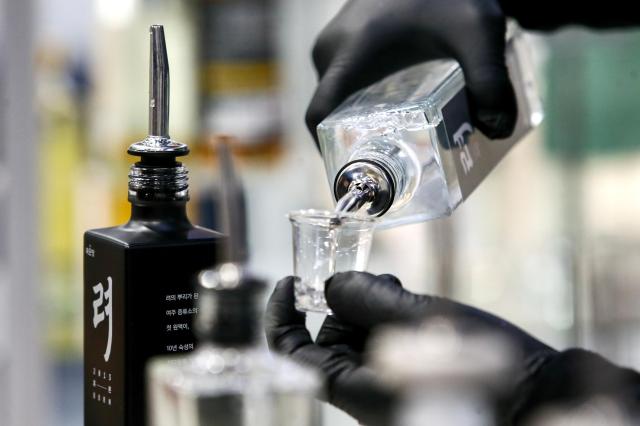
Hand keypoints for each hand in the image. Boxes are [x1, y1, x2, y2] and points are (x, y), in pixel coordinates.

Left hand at [265, 272, 554, 424]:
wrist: (536, 395)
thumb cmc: (479, 370)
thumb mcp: (416, 320)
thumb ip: (367, 297)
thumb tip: (334, 283)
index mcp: (356, 387)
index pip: (294, 352)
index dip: (283, 315)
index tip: (290, 279)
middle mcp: (367, 388)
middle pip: (330, 335)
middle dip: (342, 301)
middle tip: (371, 277)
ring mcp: (390, 381)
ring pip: (359, 332)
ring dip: (369, 303)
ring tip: (398, 289)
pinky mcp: (413, 371)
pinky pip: (385, 338)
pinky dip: (388, 313)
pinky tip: (409, 299)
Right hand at [305, 0, 517, 143]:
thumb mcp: (477, 32)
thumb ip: (491, 81)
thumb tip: (497, 131)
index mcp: (347, 54)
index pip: (318, 117)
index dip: (330, 153)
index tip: (359, 176)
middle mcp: (331, 52)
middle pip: (334, 113)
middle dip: (361, 141)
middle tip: (399, 163)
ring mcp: (335, 43)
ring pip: (340, 97)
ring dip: (364, 120)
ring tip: (403, 138)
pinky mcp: (347, 39)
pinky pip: (347, 80)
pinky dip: (365, 98)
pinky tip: (401, 106)